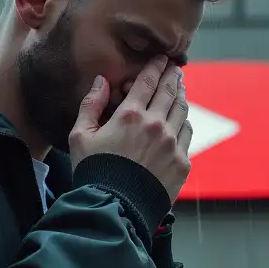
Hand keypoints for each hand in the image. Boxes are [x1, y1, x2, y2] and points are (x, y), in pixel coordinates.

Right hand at [70, 55, 192, 200]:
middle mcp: (156, 125)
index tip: (161, 58)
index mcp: (130, 115)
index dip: (156, 66)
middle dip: (172, 77)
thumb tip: (102, 81)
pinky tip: (181, 120)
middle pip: (169, 92)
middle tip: (175, 68)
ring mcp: (172, 143)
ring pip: (182, 111)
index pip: (148, 81)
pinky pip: (187, 135)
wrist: (115, 209)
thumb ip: (91, 105)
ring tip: (179, 90)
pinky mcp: (182, 162)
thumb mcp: (80, 136)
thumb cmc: (94, 172)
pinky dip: (184, 123)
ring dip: (180, 97)